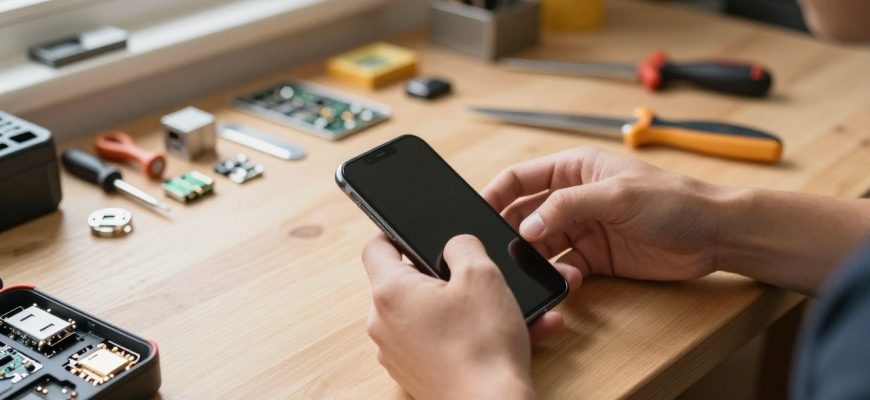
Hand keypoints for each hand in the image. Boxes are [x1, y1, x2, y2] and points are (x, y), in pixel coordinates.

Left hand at [362, 234, 580, 399]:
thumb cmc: (483, 345)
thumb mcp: (482, 275)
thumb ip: (463, 245)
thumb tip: (455, 244)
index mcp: (390, 292)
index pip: (376, 246)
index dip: (397, 233)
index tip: (418, 233)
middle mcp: (383, 324)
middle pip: (407, 283)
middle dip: (443, 276)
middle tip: (477, 277)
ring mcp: (397, 353)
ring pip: (429, 314)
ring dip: (465, 307)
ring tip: (507, 309)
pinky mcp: (415, 374)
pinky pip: (439, 342)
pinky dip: (467, 335)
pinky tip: (508, 335)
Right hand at [483, 147, 724, 281]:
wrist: (714, 235)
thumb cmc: (674, 200)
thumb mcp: (617, 195)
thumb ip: (568, 206)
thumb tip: (527, 225)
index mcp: (573, 168)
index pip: (519, 179)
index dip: (495, 195)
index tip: (477, 215)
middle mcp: (572, 197)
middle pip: (524, 215)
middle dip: (511, 233)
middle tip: (502, 252)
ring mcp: (582, 228)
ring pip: (540, 245)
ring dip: (535, 259)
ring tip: (539, 270)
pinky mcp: (594, 257)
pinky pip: (562, 266)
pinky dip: (559, 276)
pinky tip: (569, 280)